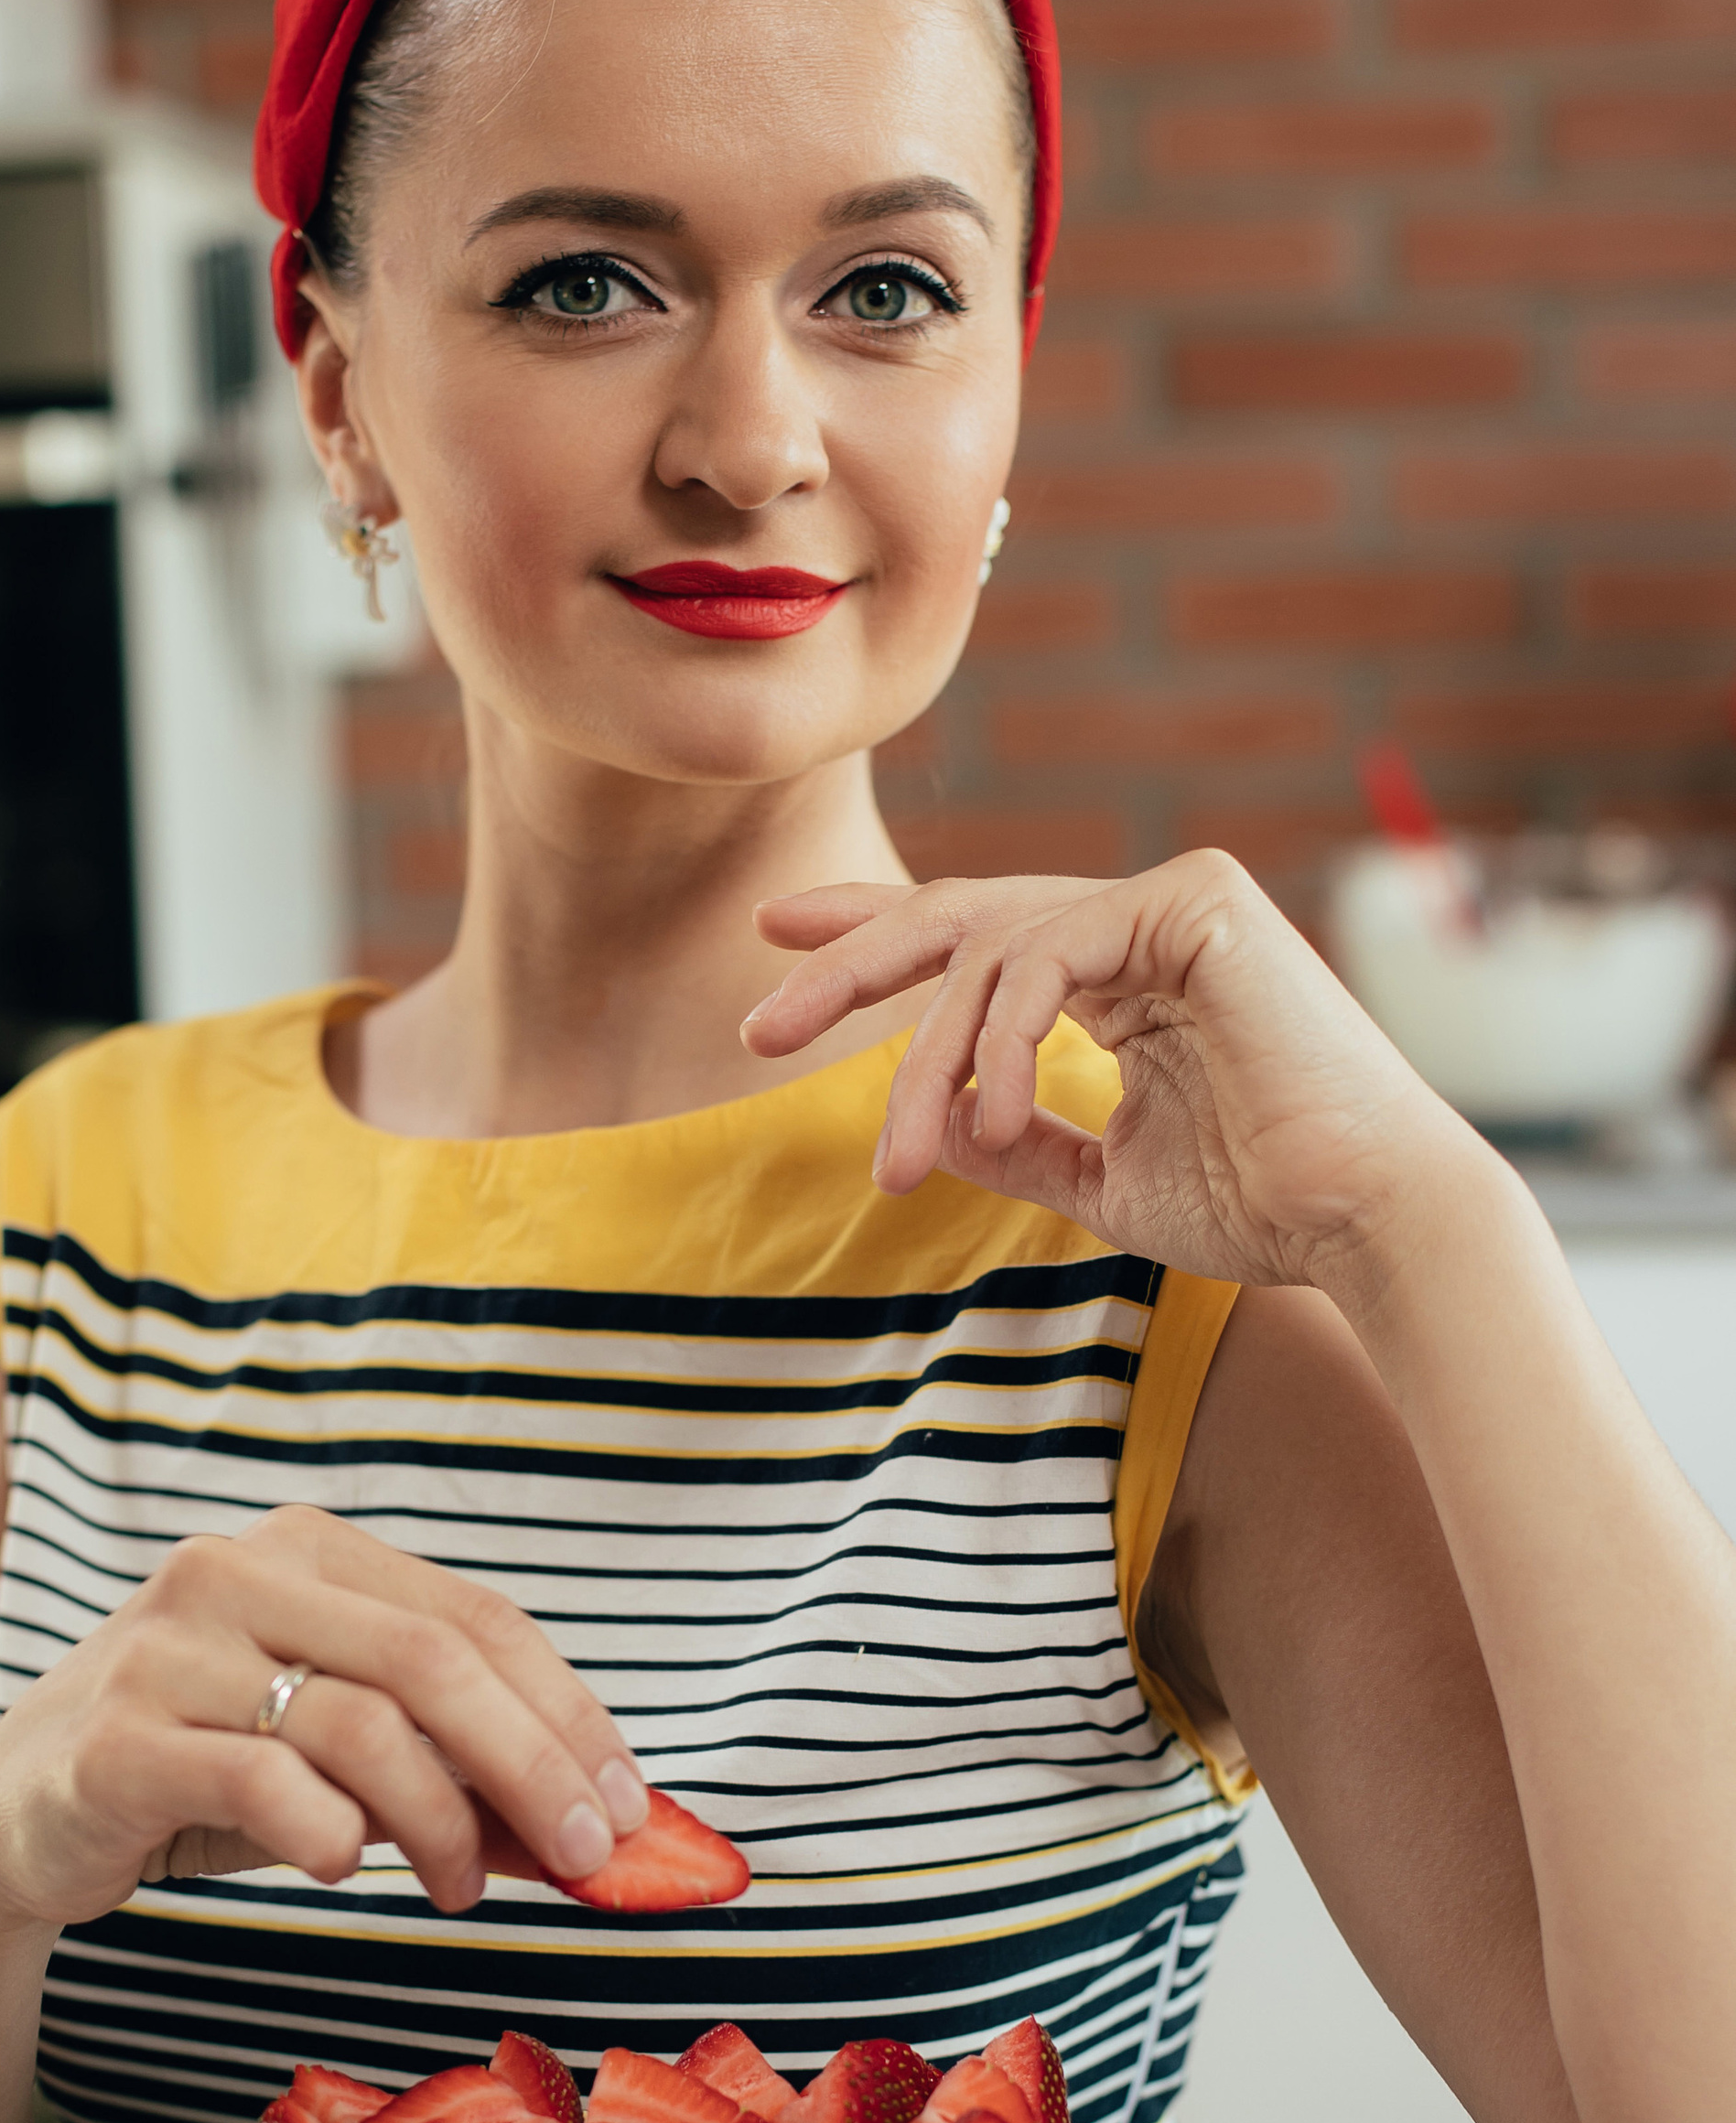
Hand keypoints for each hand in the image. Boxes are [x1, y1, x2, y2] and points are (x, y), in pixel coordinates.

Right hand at [0, 1505, 648, 1936]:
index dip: (566, 1711)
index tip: (628, 1804)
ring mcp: (166, 1650)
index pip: (473, 1619)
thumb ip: (451, 1774)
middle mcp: (233, 1572)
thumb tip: (596, 1835)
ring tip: (459, 1889)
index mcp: (303, 1550)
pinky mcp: (116, 1740)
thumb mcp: (333, 1761)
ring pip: (360, 1723)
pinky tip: (345, 1865)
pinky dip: (332, 1835)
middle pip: (432, 1660)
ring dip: (441, 1824)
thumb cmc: (195, 1780)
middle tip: (588, 1855)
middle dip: (533, 1764)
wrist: (4, 1826)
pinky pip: (265, 1784)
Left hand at [741, 852, 1481, 1297]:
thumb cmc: (1261, 1208)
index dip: (870, 931)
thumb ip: (1024, 1146)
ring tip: (904, 1165)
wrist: (1363, 1222)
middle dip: (848, 968)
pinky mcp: (1196, 903)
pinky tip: (991, 1122)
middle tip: (759, 1025)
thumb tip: (932, 1130)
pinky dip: (1002, 1041)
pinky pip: (1048, 955)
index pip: (976, 933)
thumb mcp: (1105, 1181)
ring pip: (988, 955)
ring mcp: (1172, 900)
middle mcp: (1142, 921)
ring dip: (928, 1067)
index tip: (775, 938)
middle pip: (959, 919)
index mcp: (1123, 973)